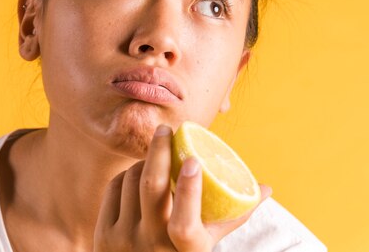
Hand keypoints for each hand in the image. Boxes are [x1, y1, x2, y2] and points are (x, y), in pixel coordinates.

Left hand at [94, 125, 271, 251]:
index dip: (190, 191)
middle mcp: (152, 246)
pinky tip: (136, 173)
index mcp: (184, 250)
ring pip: (131, 180)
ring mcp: (124, 240)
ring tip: (155, 157)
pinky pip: (114, 188)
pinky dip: (126, 175)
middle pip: (151, 185)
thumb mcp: (207, 242)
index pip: (185, 223)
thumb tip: (266, 187)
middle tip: (166, 129)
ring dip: (144, 162)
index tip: (194, 160)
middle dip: (158, 150)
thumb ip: (233, 216)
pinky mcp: (103, 234)